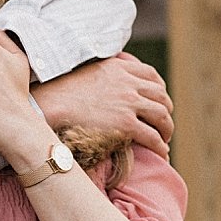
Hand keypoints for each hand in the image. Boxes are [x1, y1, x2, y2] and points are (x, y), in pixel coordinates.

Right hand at [33, 52, 173, 158]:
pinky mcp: (126, 124)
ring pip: (161, 116)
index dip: (160, 89)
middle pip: (160, 96)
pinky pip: (152, 136)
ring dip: (167, 129)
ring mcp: (129, 104)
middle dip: (166, 111)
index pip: (151, 75)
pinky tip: (162, 152)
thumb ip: (105, 71)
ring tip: (164, 139)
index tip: (159, 100)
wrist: (53, 103)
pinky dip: (160, 145)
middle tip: (163, 123)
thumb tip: (107, 74)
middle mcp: (129, 84)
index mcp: (121, 68)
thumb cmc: (63, 90)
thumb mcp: (88, 69)